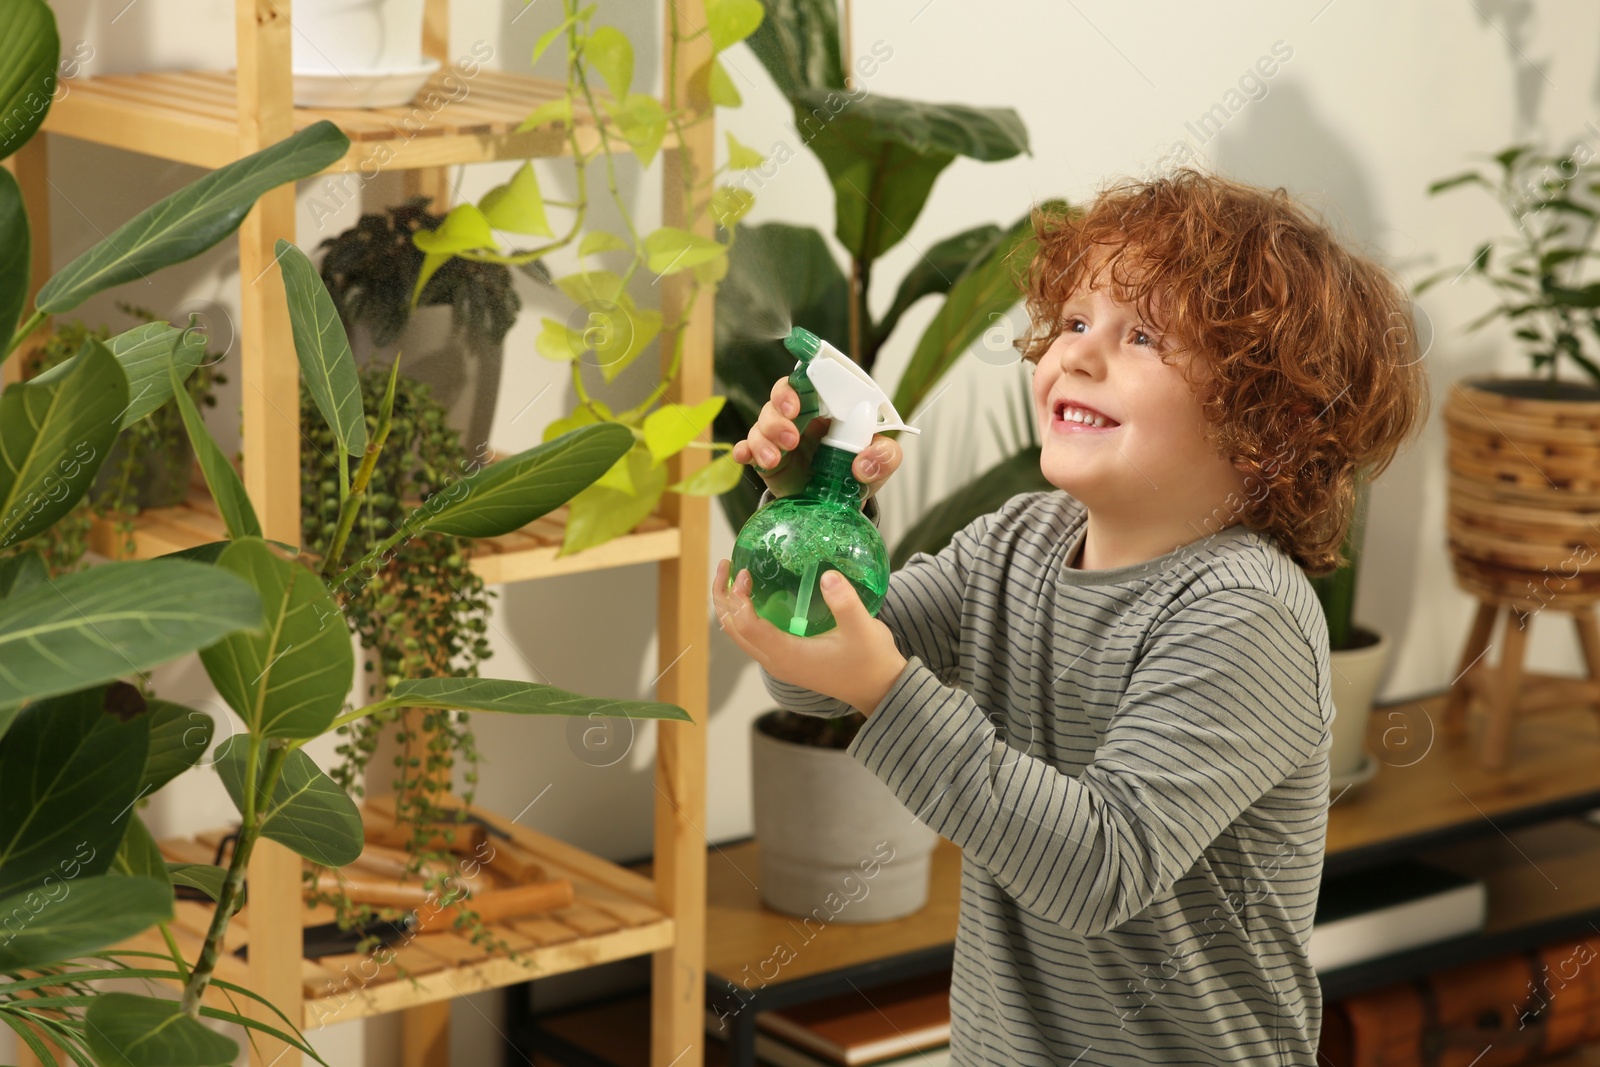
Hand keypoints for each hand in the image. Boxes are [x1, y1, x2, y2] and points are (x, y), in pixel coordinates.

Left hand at [713, 558, 907, 717]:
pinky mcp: (786, 659)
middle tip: (726, 564)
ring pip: (740, 634)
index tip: (746, 572)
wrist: (878, 689)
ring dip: (731, 605)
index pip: (747, 626)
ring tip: (734, 575)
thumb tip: (827, 575)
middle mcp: (775, 661)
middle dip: (723, 597)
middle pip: (733, 629)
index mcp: (787, 655)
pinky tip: (758, 595)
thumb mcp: (864, 630)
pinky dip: (746, 613)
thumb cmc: (870, 662)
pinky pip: (754, 635)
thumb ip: (845, 603)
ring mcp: (779, 662)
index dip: (739, 599)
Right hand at [730, 376, 902, 501]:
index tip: (802, 393)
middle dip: (781, 404)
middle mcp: (802, 416)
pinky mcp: (765, 457)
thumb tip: (863, 464)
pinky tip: (746, 456)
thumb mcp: (880, 464)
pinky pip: (748, 446)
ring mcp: (781, 436)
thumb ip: (885, 457)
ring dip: (766, 435)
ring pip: (763, 421)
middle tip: (791, 423)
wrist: (836, 506)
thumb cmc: (856, 473)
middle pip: (782, 394)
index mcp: (829, 408)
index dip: (804, 379)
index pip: (814, 380)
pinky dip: (744, 449)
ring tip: (776, 457)